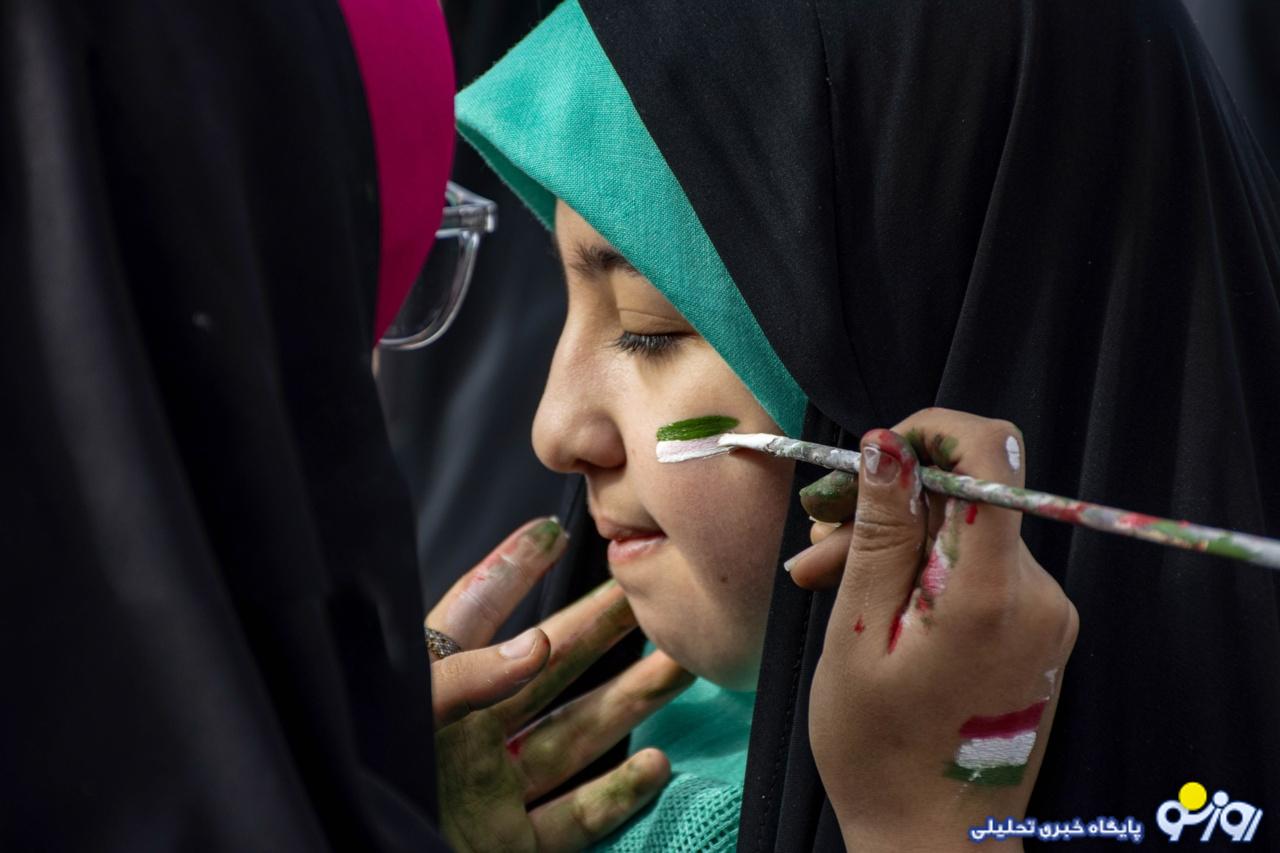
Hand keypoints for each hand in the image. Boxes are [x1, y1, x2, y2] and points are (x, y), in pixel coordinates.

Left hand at [425, 517, 693, 851]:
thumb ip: (464, 677)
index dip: (510, 570)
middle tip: (646, 592)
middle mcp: (467, 736)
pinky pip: (574, 819)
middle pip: (546, 670)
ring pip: (576, 736)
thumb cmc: (366, 784)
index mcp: (430, 693)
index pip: (473, 615)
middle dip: (598, 628)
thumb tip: (533, 645)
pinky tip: (656, 763)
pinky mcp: (509, 844)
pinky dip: (618, 795)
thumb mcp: (405, 714)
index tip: (549, 531)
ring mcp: (491, 792)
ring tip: (675, 664)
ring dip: (629, 700)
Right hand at [786, 409, 1078, 850]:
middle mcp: (1039, 593)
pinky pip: (979, 568)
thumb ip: (879, 532)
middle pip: (968, 494)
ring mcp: (1046, 614)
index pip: (993, 457)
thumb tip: (885, 444)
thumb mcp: (858, 631)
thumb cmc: (879, 748)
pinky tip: (869, 599)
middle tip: (815, 539)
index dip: (933, 432)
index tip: (875, 454)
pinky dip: (923, 570)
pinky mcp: (1038, 629)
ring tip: (823, 577)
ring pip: (966, 529)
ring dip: (895, 540)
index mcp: (994, 592)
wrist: (933, 838)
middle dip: (888, 500)